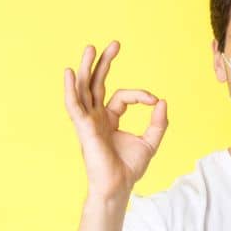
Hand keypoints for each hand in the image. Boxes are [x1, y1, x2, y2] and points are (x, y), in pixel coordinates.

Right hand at [63, 40, 167, 199]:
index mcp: (109, 118)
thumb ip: (158, 122)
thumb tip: (162, 101)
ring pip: (84, 89)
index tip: (154, 101)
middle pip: (97, 83)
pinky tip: (68, 73)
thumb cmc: (129, 167)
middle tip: (114, 44)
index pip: (123, 96)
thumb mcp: (150, 142)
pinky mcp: (84, 128)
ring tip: (90, 48)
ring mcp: (88, 121)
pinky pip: (74, 105)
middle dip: (104, 63)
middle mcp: (96, 116)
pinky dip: (70, 89)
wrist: (119, 186)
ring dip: (86, 68)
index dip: (140, 95)